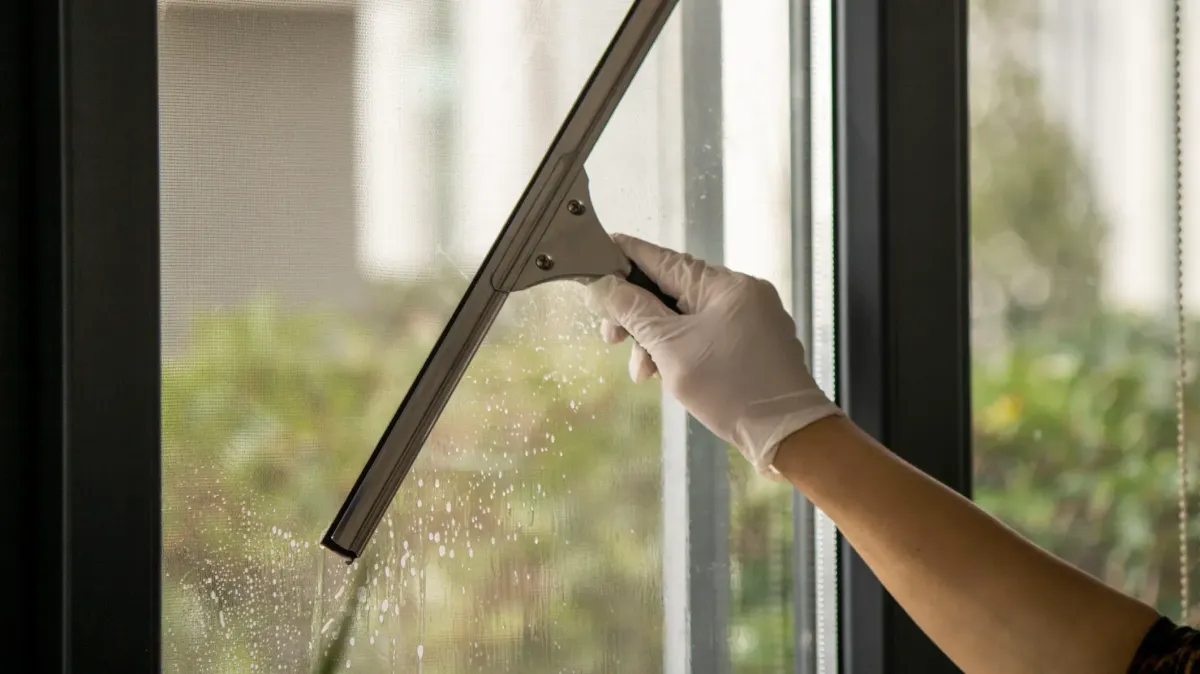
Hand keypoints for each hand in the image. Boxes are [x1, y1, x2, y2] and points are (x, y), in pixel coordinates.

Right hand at [586, 234, 841, 475]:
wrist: (787, 433)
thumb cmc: (731, 391)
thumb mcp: (671, 350)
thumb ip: (635, 313)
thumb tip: (607, 286)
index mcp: (723, 284)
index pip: (662, 259)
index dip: (627, 257)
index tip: (601, 252)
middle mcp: (741, 292)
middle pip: (673, 290)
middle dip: (639, 316)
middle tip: (612, 339)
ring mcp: (752, 316)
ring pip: (688, 316)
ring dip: (659, 340)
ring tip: (644, 373)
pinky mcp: (756, 341)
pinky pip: (708, 333)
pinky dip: (684, 348)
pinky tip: (668, 372)